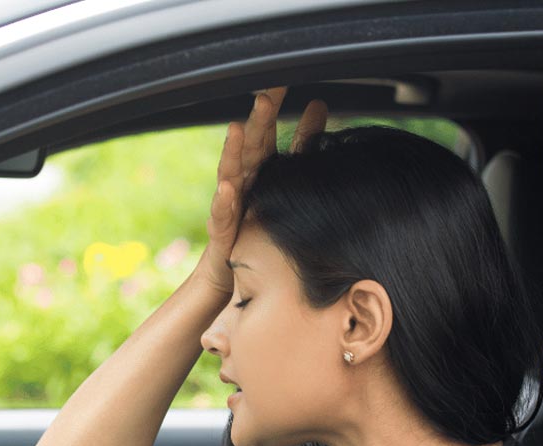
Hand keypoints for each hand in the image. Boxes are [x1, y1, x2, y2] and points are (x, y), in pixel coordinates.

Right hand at [196, 87, 327, 294]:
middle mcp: (244, 180)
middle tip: (266, 96)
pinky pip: (222, 213)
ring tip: (236, 130)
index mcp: (259, 167)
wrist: (232, 267)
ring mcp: (231, 203)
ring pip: (231, 172)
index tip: (282, 81)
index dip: (273, 107)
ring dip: (233, 151)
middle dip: (257, 121)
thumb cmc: (258, 219)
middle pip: (251, 145)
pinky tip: (228, 188)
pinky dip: (224, 200)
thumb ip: (301, 142)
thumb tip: (319, 103)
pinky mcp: (224, 229)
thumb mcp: (284, 174)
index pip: (266, 130)